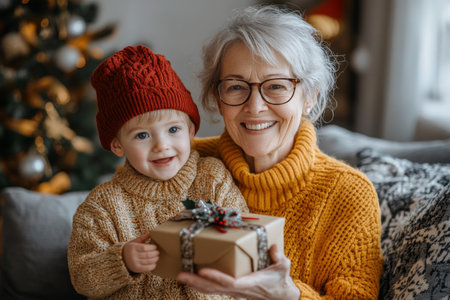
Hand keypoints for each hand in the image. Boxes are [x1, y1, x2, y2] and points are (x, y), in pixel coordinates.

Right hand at [123, 233, 158, 272]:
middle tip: (158, 252)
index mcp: (132, 247)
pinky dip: (152, 266)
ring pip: (148, 261)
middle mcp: (133, 255)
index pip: (145, 248)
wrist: (121, 258)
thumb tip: (151, 233)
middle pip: (147, 255)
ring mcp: (134, 263)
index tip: (155, 246)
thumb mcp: (134, 242)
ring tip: (157, 257)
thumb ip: (142, 238)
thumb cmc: (130, 249)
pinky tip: (155, 263)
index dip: (152, 247)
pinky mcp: (136, 269)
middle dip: (155, 253)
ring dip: (155, 259)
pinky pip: (146, 268)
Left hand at [176, 245, 299, 299]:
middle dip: (196, 281)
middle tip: (180, 274)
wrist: (280, 297)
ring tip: (180, 276)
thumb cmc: (280, 280)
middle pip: (214, 287)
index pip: (230, 282)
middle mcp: (238, 289)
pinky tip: (192, 279)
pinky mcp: (232, 291)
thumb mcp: (284, 267)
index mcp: (250, 283)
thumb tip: (274, 247)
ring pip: (211, 289)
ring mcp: (234, 292)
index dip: (216, 277)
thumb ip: (280, 257)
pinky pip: (214, 289)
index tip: (203, 270)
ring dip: (195, 283)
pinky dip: (201, 284)